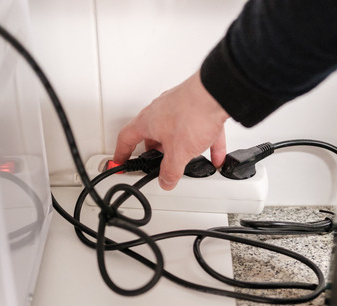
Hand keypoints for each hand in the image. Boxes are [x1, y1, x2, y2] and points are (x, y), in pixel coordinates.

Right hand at [114, 72, 229, 189]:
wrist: (217, 93)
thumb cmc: (192, 114)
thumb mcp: (178, 153)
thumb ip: (170, 171)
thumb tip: (166, 181)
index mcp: (147, 121)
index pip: (126, 138)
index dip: (121, 153)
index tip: (120, 161)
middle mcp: (160, 111)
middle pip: (152, 134)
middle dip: (155, 150)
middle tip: (157, 162)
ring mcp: (179, 107)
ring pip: (176, 130)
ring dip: (182, 146)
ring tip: (188, 159)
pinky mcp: (199, 107)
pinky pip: (200, 129)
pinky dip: (205, 143)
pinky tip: (215, 155)